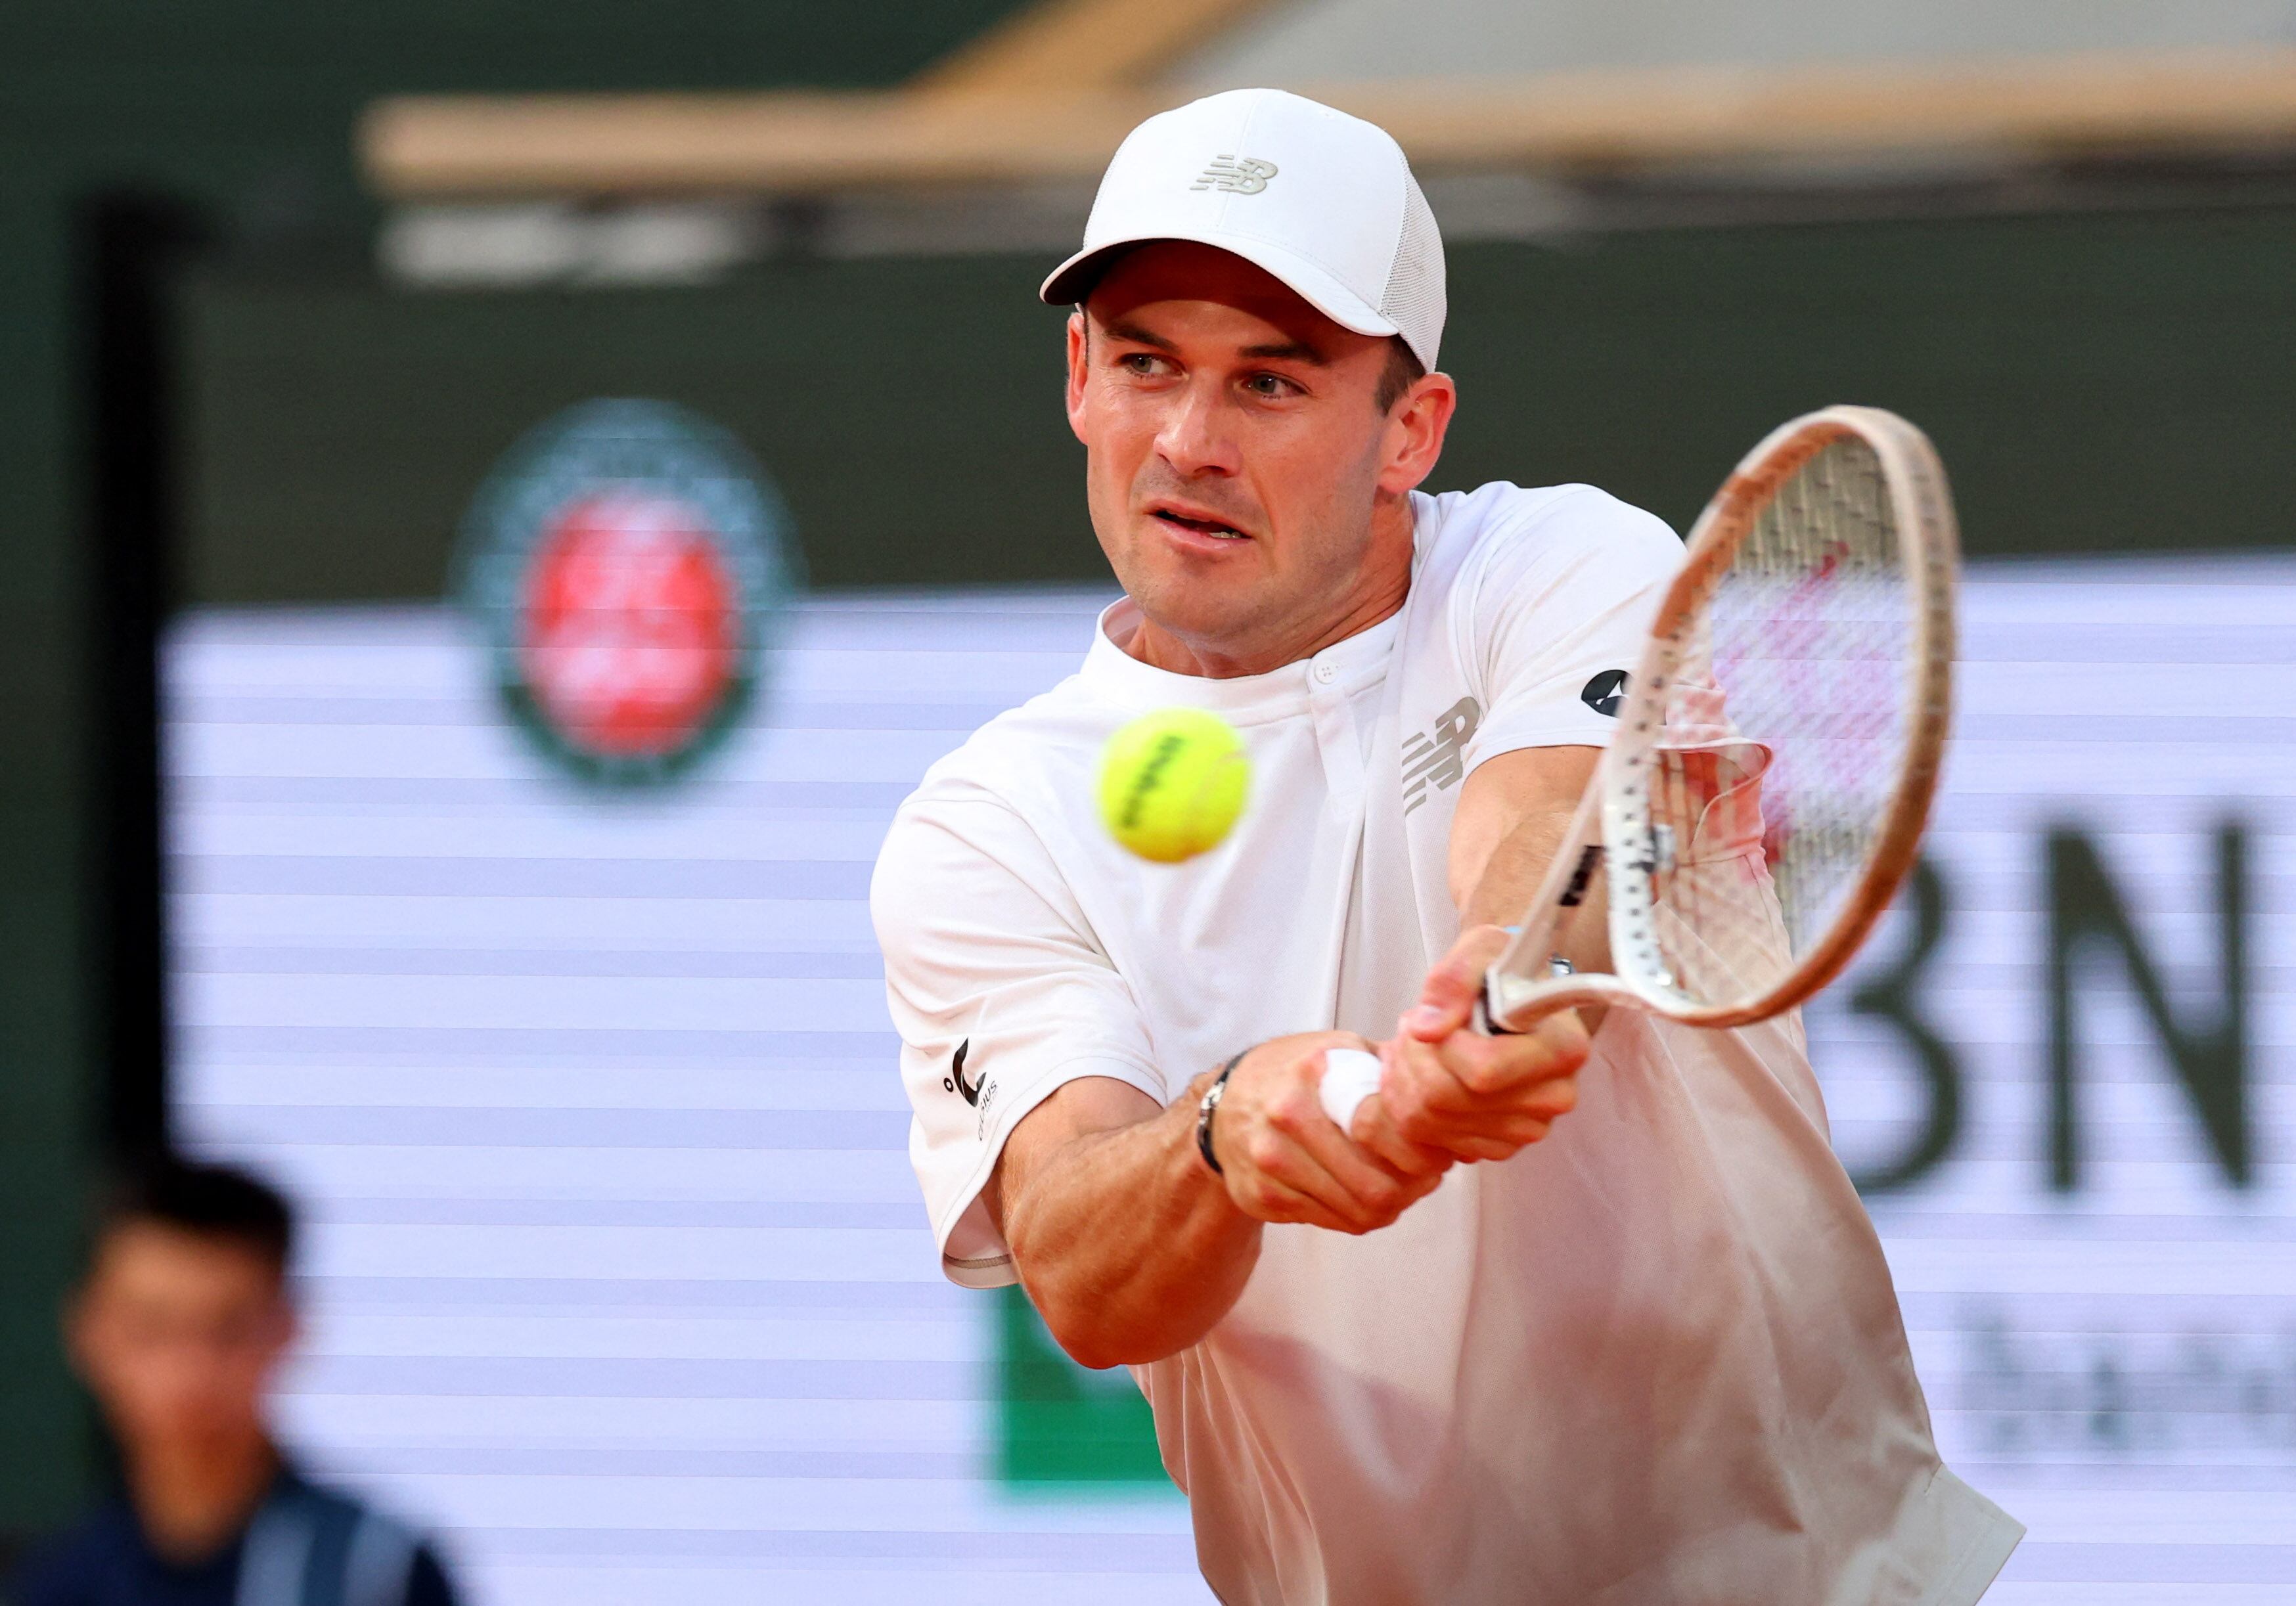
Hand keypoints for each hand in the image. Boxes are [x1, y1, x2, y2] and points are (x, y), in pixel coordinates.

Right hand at [1207, 1032, 1452, 1233]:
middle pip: (1377, 1188)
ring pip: (1357, 1213)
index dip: (1424, 1153)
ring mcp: (1270, 1162)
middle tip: (1425, 1179)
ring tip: (1397, 1186)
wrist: (1224, 1103)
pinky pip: (1331, 1223)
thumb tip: (1451, 1096)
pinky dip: (1355, 1214)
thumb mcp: (1341, 1050)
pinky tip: (1358, 1191)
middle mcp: (1287, 1118)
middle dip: (1412, 1189)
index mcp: (1315, 1074)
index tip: (1436, 1153)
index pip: (1388, 1133)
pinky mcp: (1261, 1197)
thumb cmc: (1296, 1075)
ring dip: (1388, 1206)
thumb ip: (1391, 1067)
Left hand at [1359, 925, 1589, 1164]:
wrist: (1515, 1000)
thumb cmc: (1504, 974)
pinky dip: (1414, 1106)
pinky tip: (1426, 1074)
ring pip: (1431, 1122)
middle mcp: (1554, 1096)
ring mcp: (1528, 1128)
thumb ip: (1454, 978)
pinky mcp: (1502, 1145)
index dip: (1444, 1046)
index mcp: (1562, 1048)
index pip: (1483, 1070)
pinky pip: (1433, 1140)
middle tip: (1413, 1030)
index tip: (1443, 1018)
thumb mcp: (1482, 950)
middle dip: (1413, 1060)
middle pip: (1447, 1100)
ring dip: (1406, 1081)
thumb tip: (1428, 1028)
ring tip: (1417, 1048)